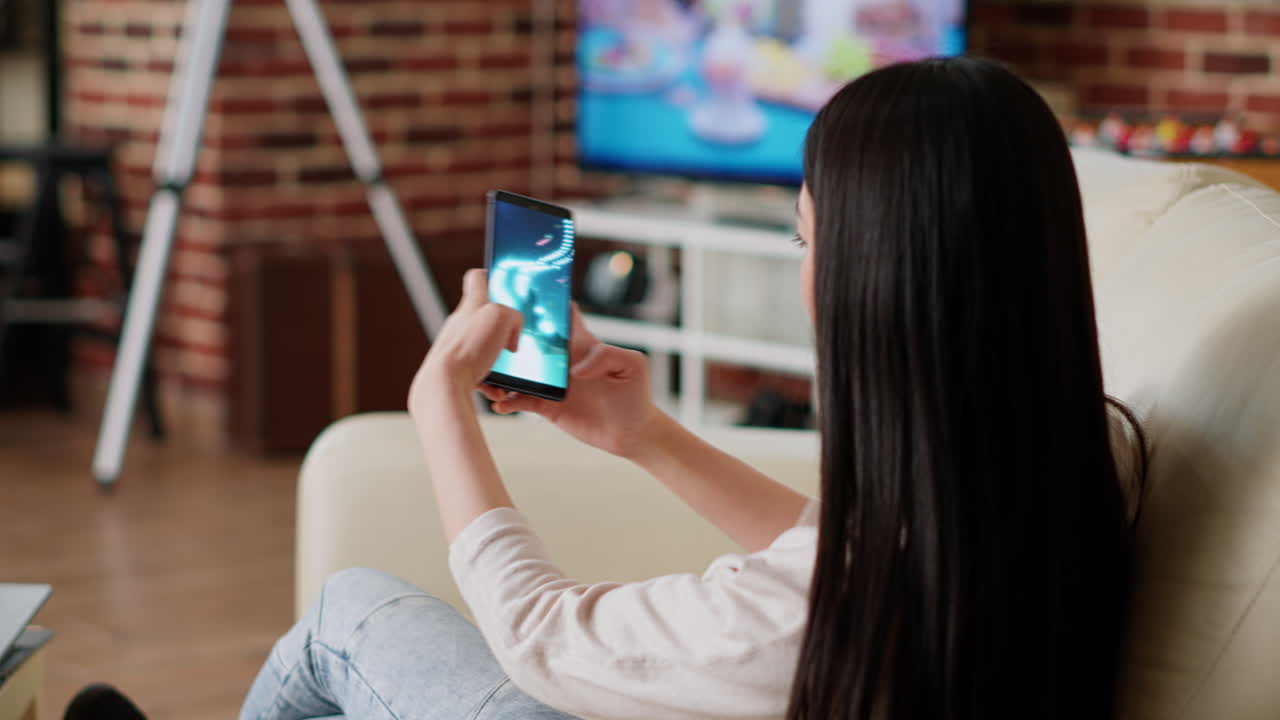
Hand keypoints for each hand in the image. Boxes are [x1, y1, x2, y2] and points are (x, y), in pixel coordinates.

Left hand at [409, 269, 521, 412]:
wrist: (444, 384)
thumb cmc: (468, 348)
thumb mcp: (501, 317)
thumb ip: (513, 315)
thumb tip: (513, 332)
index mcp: (471, 305)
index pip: (477, 278)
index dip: (491, 277)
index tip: (501, 284)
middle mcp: (461, 324)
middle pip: (484, 318)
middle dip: (503, 330)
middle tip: (514, 340)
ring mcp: (457, 347)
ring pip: (485, 349)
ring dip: (500, 361)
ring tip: (507, 373)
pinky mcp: (456, 369)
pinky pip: (479, 373)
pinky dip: (492, 382)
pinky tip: (497, 390)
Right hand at [477, 305, 663, 458]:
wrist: (632, 433)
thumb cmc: (636, 394)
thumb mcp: (633, 366)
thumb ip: (608, 356)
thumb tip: (576, 368)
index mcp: (582, 344)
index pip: (561, 316)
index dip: (544, 303)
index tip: (520, 295)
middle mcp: (563, 361)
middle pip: (530, 342)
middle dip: (507, 340)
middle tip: (488, 342)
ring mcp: (553, 383)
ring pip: (520, 373)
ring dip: (503, 374)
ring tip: (490, 380)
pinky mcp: (548, 407)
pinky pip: (522, 401)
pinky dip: (509, 402)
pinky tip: (501, 405)